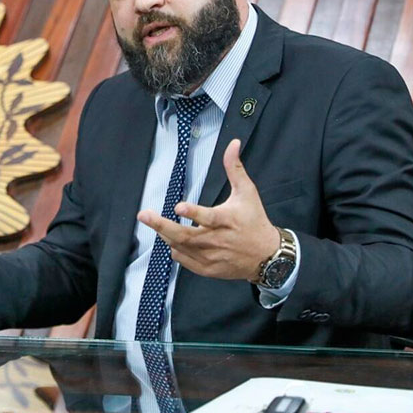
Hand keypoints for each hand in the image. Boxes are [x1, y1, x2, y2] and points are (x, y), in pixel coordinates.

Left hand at [138, 139, 279, 281]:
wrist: (267, 256)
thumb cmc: (254, 221)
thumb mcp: (247, 192)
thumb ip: (235, 168)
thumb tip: (232, 144)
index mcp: (227, 220)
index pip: (208, 218)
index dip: (193, 213)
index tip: (178, 207)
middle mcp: (218, 240)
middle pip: (186, 236)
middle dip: (162, 225)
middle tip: (144, 215)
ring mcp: (212, 256)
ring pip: (181, 247)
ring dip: (165, 234)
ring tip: (153, 222)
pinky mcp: (209, 268)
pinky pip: (184, 260)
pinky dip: (175, 249)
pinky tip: (170, 239)